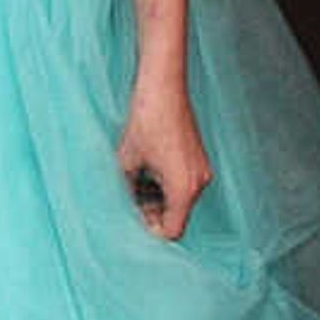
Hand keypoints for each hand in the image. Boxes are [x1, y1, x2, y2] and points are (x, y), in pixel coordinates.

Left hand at [117, 78, 211, 241]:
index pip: (172, 231)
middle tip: (125, 202)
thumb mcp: (126, 162)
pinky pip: (181, 186)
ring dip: (155, 199)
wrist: (164, 87)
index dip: (149, 232)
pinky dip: (163, 185)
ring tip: (132, 182)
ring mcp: (201, 172)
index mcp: (184, 189)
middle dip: (150, 214)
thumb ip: (125, 191)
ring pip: (177, 202)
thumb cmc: (146, 121)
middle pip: (176, 217)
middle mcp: (199, 183)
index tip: (130, 223)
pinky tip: (145, 170)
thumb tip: (118, 210)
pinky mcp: (198, 162)